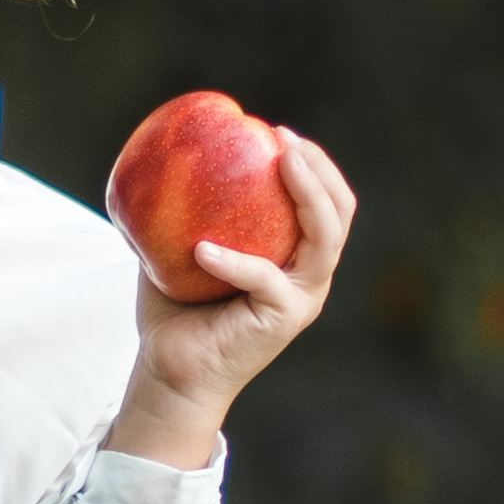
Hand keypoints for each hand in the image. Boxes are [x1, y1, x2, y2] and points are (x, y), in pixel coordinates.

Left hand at [104, 129, 354, 468]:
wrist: (169, 372)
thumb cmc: (174, 311)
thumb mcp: (179, 248)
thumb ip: (186, 208)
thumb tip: (165, 155)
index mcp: (294, 258)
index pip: (325, 202)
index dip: (313, 162)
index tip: (275, 131)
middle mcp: (309, 276)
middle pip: (339, 211)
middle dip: (319, 167)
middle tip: (282, 137)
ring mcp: (302, 298)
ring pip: (325, 238)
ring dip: (308, 193)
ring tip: (279, 161)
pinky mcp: (284, 320)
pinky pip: (264, 279)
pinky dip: (234, 261)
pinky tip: (201, 248)